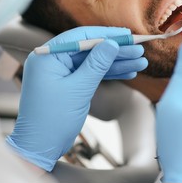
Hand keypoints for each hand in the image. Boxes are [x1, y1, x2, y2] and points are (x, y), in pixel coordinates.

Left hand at [6, 26, 147, 171]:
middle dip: (116, 51)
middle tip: (139, 50)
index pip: (81, 37)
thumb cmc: (53, 119)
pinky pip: (92, 74)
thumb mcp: (78, 89)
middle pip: (91, 49)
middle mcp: (54, 60)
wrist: (41, 147)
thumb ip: (96, 64)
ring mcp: (62, 73)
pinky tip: (129, 72)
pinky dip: (109, 74)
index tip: (128, 35)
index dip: (107, 35)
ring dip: (117, 62)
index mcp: (48, 56)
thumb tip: (113, 43)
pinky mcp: (70, 84)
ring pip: (94, 62)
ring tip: (140, 62)